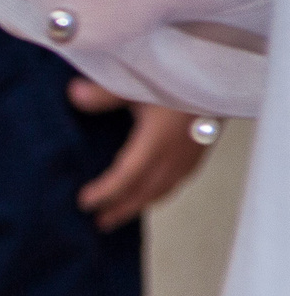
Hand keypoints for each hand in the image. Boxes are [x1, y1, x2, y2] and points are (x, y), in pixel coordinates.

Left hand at [70, 80, 210, 230]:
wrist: (221, 71)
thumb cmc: (178, 73)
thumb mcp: (138, 79)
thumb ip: (104, 91)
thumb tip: (73, 96)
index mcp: (158, 141)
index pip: (127, 176)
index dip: (106, 192)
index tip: (84, 203)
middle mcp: (176, 154)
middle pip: (145, 191)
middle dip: (121, 209)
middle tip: (98, 224)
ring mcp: (191, 154)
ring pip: (164, 189)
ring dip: (140, 204)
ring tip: (119, 215)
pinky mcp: (200, 149)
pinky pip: (177, 181)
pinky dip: (159, 192)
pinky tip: (151, 192)